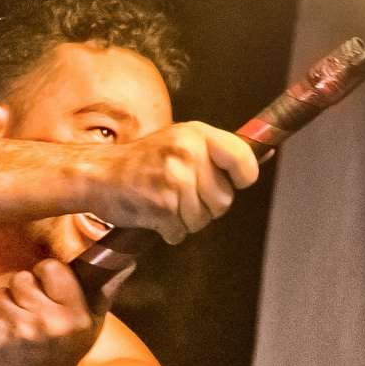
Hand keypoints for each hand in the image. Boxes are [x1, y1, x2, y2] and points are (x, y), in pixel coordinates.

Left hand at [0, 260, 106, 365]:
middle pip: (21, 279)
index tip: (45, 289)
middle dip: (22, 293)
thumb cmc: (65, 356)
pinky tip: (6, 340)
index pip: (51, 268)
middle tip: (31, 314)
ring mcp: (18, 332)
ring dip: (6, 308)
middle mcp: (47, 323)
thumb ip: (104, 290)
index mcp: (74, 316)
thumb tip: (125, 260)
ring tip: (19, 329)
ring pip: (0, 295)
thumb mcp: (91, 326)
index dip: (44, 276)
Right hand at [97, 123, 260, 243]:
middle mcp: (188, 152)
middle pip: (224, 200)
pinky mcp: (160, 204)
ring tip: (166, 203)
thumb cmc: (142, 161)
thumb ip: (222, 151)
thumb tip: (268, 152)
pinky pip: (180, 231)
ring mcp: (174, 178)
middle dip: (206, 207)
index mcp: (197, 134)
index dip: (243, 178)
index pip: (244, 160)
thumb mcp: (183, 142)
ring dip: (186, 220)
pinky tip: (155, 214)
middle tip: (183, 195)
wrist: (97, 174)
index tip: (232, 182)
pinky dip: (169, 231)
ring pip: (203, 220)